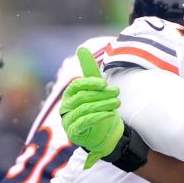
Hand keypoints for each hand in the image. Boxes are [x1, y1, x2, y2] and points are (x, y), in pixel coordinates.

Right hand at [59, 46, 122, 168]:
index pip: (76, 86)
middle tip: (117, 93)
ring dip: (103, 104)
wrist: (104, 134)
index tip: (104, 83)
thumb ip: (89, 71)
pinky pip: (85, 122)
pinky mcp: (73, 132)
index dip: (89, 83)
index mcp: (69, 95)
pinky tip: (110, 114)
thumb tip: (81, 48)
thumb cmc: (98, 108)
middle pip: (82, 97)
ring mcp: (68, 120)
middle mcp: (66, 107)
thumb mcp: (96, 89)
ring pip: (85, 109)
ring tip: (117, 103)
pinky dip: (98, 116)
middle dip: (101, 94)